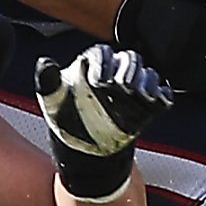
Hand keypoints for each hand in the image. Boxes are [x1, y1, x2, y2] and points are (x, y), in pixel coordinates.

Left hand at [36, 44, 171, 200]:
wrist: (85, 152)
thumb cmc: (67, 120)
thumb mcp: (52, 100)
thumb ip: (48, 79)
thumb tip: (44, 62)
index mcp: (92, 65)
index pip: (102, 53)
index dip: (103, 63)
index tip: (98, 81)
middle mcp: (115, 72)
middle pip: (129, 59)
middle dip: (128, 70)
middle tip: (123, 86)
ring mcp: (132, 89)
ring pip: (148, 74)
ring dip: (146, 82)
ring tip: (138, 94)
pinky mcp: (146, 106)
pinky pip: (161, 95)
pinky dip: (162, 96)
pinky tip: (156, 101)